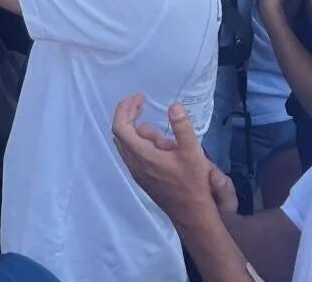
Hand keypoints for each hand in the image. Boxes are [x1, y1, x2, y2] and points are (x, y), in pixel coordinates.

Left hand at [110, 94, 233, 225]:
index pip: (120, 127)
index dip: (125, 108)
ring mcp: (136, 172)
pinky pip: (131, 153)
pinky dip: (137, 140)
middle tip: (141, 103)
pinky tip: (155, 141)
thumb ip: (182, 127)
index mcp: (142, 155)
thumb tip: (174, 106)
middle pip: (119, 134)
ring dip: (134, 129)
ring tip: (152, 122)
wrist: (191, 213)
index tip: (138, 98)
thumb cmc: (192, 183)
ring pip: (125, 145)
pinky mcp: (141, 177)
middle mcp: (134, 163)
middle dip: (128, 114)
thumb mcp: (192, 152)